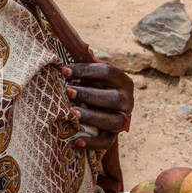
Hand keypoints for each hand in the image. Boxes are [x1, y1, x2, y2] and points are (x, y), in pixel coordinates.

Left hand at [61, 60, 133, 192]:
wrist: (104, 110)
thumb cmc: (94, 86)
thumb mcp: (92, 76)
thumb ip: (84, 67)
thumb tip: (70, 49)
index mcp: (123, 80)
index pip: (108, 72)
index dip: (86, 71)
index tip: (64, 70)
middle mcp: (127, 100)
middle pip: (113, 98)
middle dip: (90, 94)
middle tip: (67, 91)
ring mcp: (123, 119)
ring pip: (112, 121)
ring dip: (92, 117)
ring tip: (71, 113)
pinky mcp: (115, 136)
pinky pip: (106, 142)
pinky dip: (92, 143)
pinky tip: (76, 141)